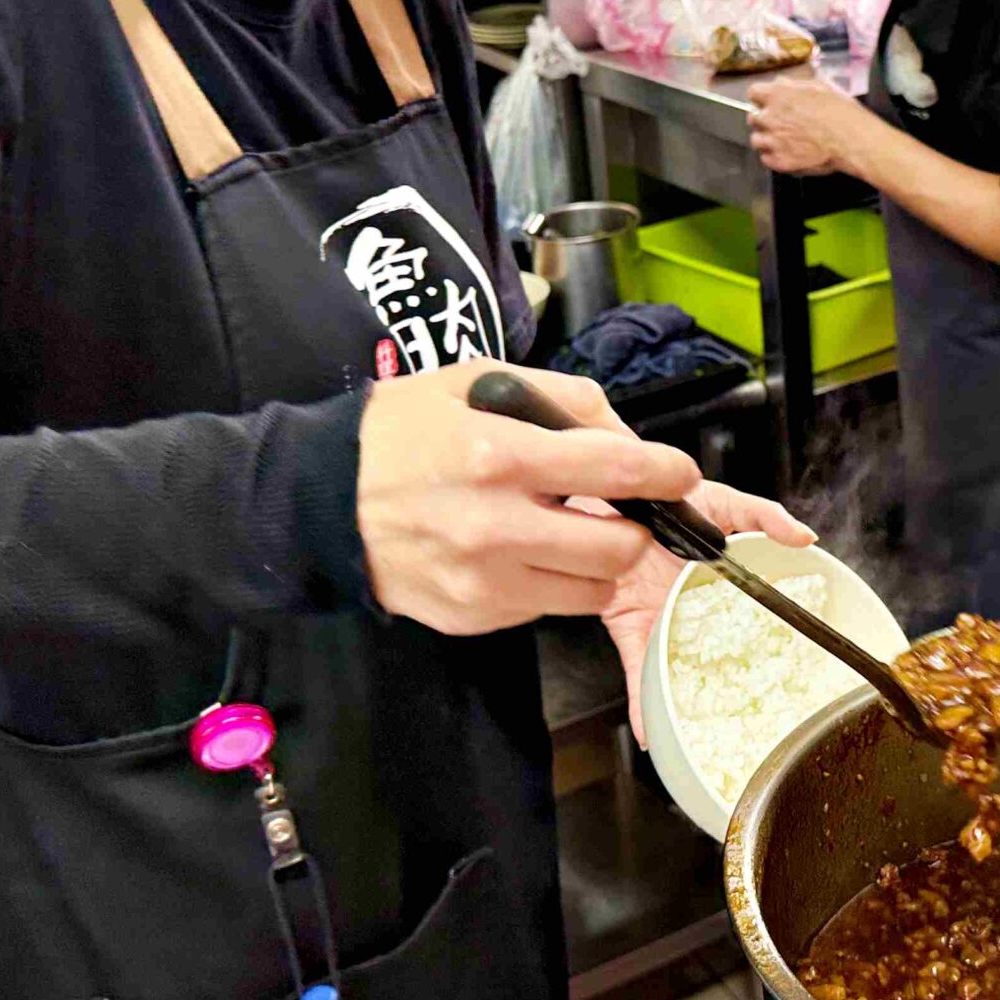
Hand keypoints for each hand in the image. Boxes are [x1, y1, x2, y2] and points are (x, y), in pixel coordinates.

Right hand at [354, 363, 702, 635]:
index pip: (616, 470)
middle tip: (615, 510)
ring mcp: (483, 582)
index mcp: (499, 455)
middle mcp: (496, 526)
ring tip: (564, 532)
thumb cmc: (399, 433)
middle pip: (618, 548)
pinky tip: (515, 553)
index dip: (665, 473)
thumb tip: (624, 432)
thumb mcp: (473, 382)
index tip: (681, 474)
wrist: (318, 502)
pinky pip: (544, 608)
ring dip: (595, 563)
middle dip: (632, 527)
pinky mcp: (472, 617)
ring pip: (592, 591)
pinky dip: (547, 582)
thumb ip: (559, 398)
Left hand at [599, 482, 814, 744]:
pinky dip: (639, 704)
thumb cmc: (666, 496)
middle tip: (750, 714)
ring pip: (679, 669)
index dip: (770, 649)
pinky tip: (647, 732)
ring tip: (704, 732)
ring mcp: (663, 621)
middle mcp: (696, 608)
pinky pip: (636, 669)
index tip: (788, 678)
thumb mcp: (723, 502)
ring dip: (688, 700)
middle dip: (733, 685)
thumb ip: (764, 516)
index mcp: (723, 584)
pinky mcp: (630, 626)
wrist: (607, 496)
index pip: (754, 619)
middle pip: (719, 655)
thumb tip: (805, 536)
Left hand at [748, 72, 865, 176]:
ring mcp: (772, 141)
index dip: (762, 98)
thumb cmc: (840, 112)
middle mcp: (769, 118)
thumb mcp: (819, 87)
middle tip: (781, 123)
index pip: (753, 93)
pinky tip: (789, 153)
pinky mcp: (779, 161)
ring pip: (757, 140)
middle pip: (752, 118)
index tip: (769, 102)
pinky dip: (774, 157)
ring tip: (785, 141)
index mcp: (777, 96)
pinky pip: (766, 159)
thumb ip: (794, 85)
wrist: (850, 140)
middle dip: (764, 120)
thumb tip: (781, 83)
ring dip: (767, 139)